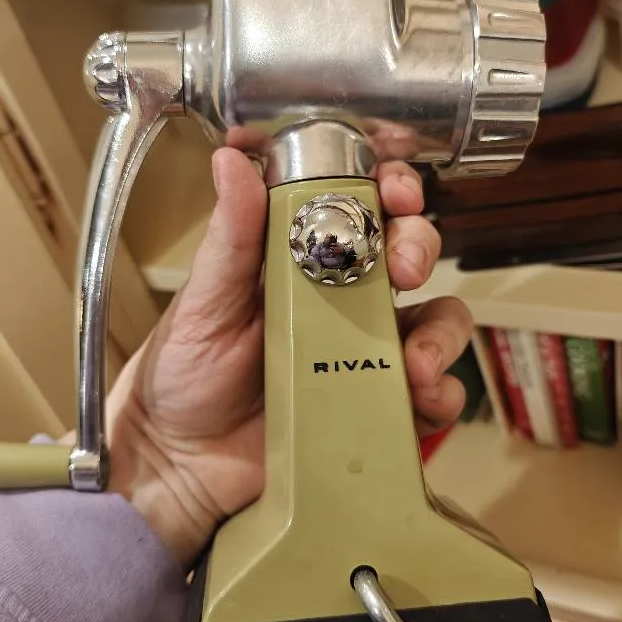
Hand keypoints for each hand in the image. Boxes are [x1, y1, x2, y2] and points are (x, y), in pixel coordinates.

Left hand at [105, 148, 472, 566]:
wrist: (179, 461)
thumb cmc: (185, 370)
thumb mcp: (204, 299)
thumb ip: (229, 235)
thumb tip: (231, 160)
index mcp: (303, 256)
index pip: (362, 204)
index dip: (392, 186)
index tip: (396, 190)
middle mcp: (344, 296)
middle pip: (410, 253)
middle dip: (420, 248)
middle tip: (405, 269)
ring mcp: (365, 351)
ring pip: (436, 320)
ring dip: (440, 333)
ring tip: (416, 362)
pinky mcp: (376, 404)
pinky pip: (430, 394)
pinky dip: (441, 395)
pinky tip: (420, 400)